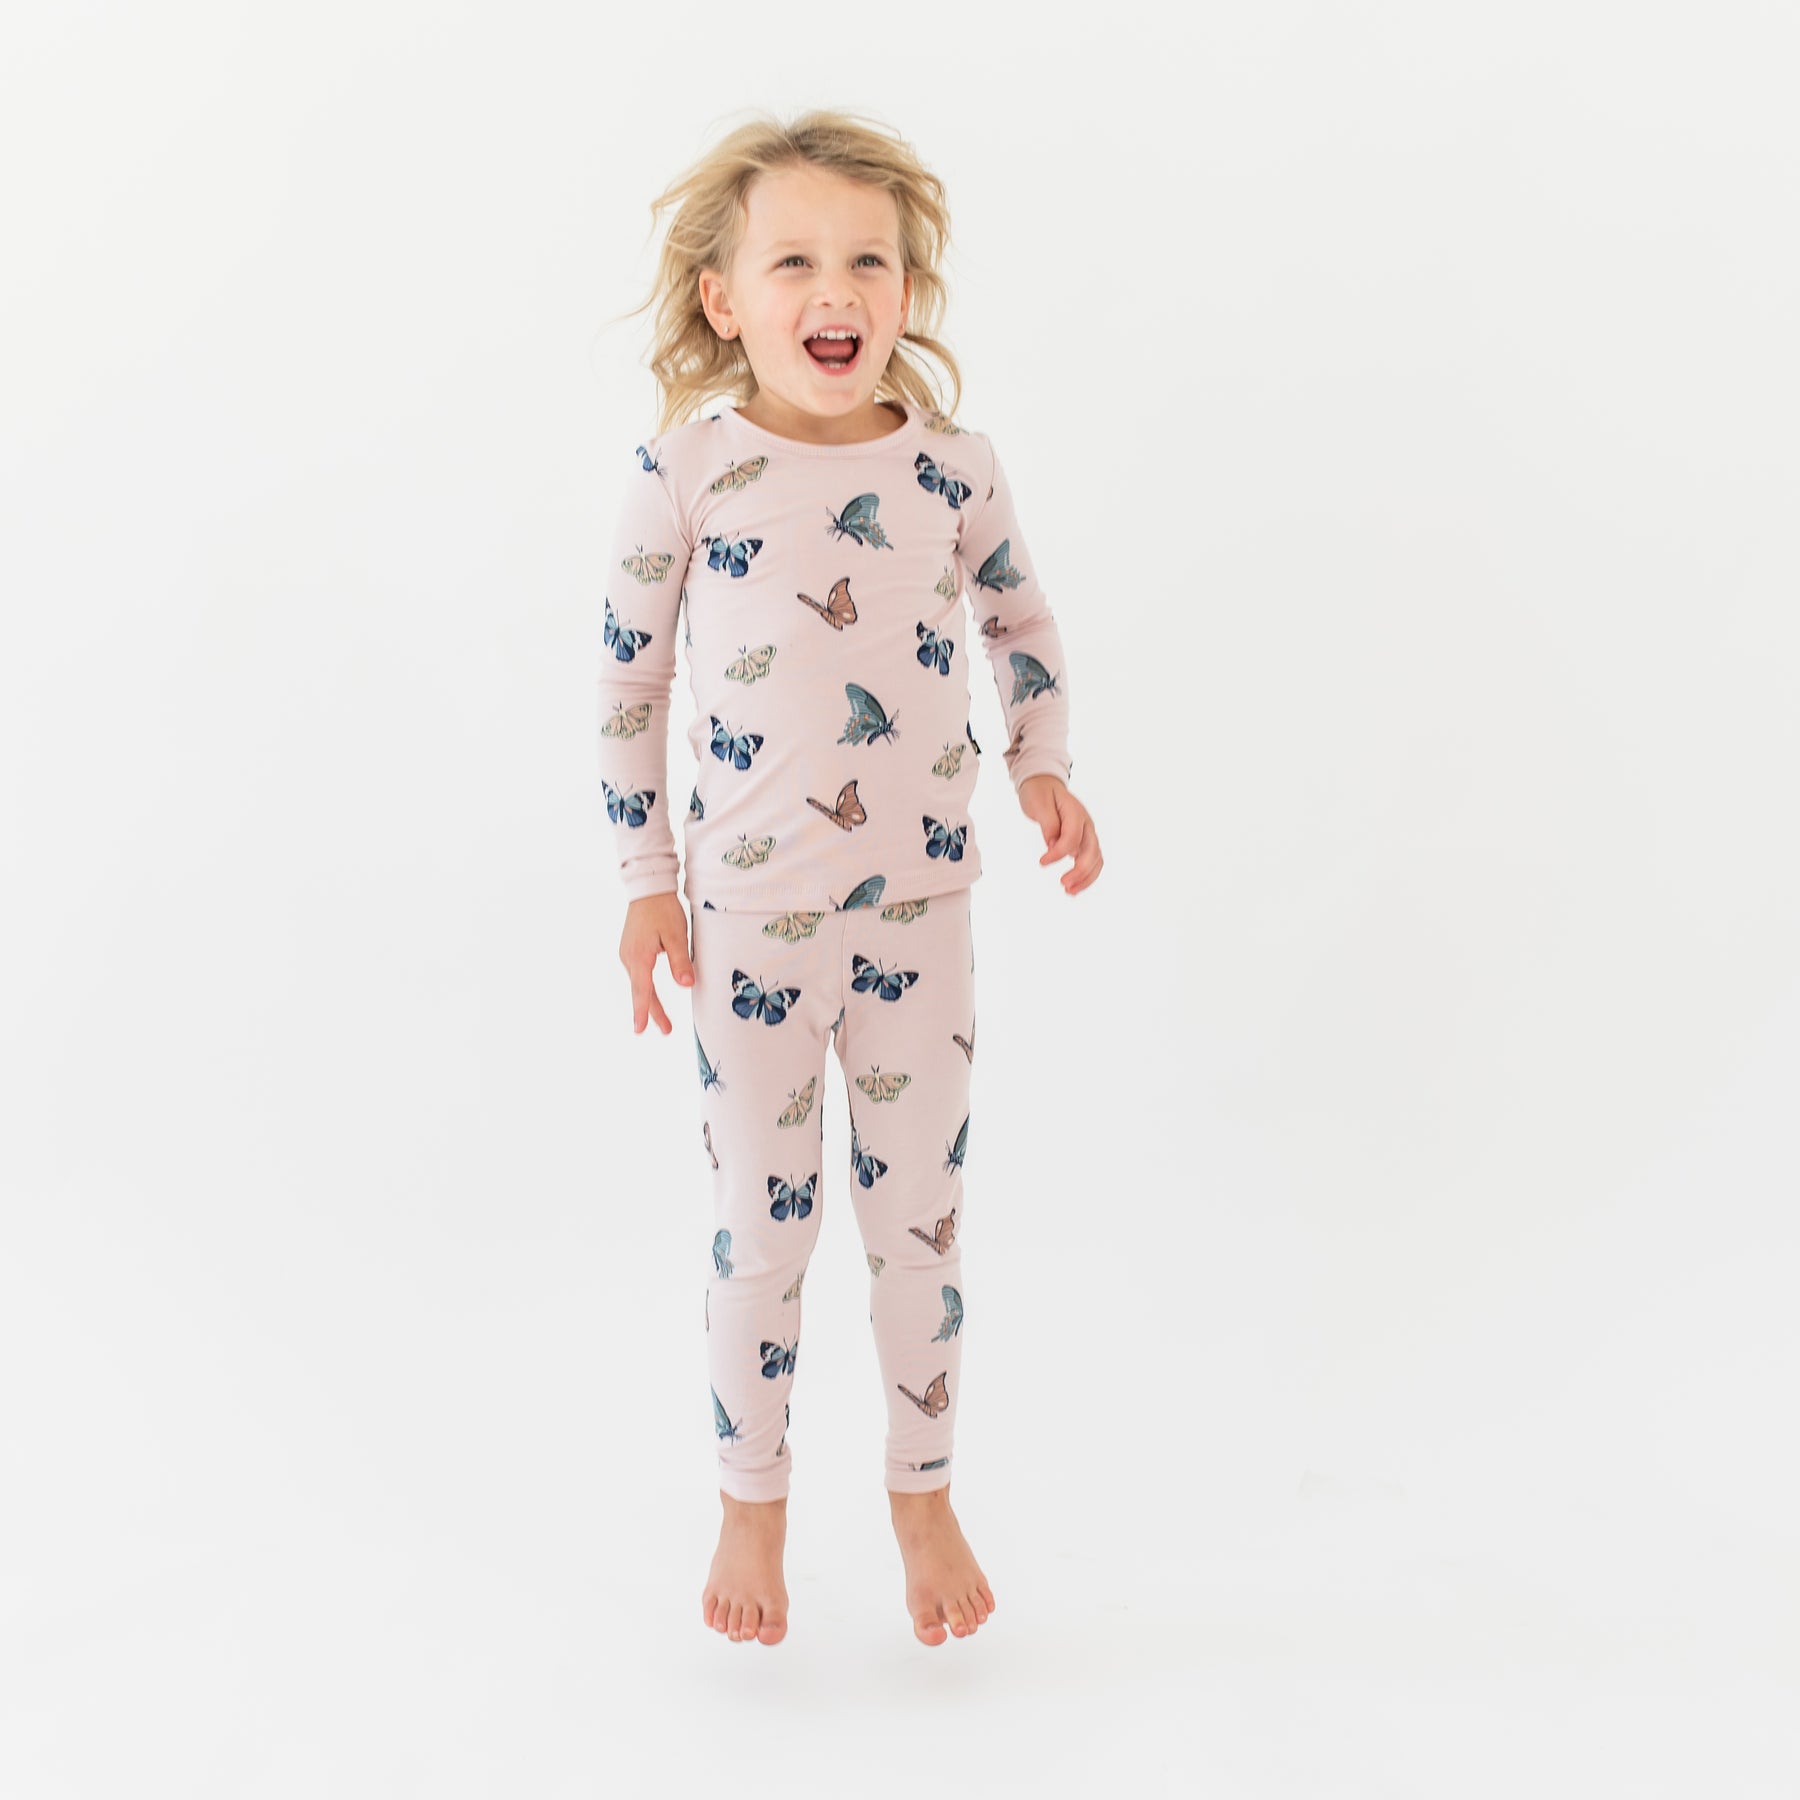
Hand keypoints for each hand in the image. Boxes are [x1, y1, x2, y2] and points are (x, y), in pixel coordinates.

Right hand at [620, 891, 693, 1033]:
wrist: (648, 888)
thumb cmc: (663, 910)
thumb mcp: (677, 934)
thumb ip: (680, 961)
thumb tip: (686, 985)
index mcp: (639, 956)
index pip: (642, 990)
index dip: (643, 1011)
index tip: (640, 1029)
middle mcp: (629, 958)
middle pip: (641, 991)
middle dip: (652, 1012)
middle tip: (666, 1030)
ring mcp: (628, 954)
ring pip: (640, 984)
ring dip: (649, 1001)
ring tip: (662, 1020)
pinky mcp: (631, 950)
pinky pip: (638, 975)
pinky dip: (645, 988)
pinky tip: (650, 995)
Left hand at [1018, 775, 1102, 894]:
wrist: (1045, 785)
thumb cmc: (1040, 793)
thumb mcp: (1039, 803)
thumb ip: (1048, 823)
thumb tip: (1053, 844)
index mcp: (1075, 812)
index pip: (1072, 836)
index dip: (1059, 852)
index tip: (1042, 862)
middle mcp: (1086, 824)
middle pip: (1092, 851)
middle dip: (1080, 871)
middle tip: (1063, 885)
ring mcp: (1087, 834)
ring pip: (1096, 860)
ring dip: (1086, 878)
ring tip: (1070, 892)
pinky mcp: (1084, 842)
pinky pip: (1091, 862)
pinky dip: (1086, 876)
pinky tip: (1074, 888)